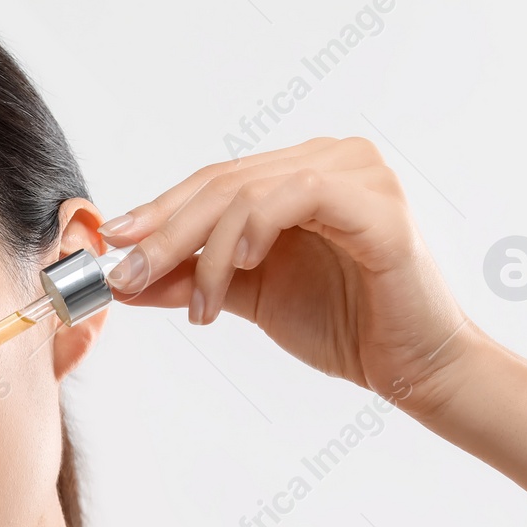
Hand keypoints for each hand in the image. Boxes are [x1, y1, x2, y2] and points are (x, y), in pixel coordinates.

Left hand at [99, 136, 480, 417]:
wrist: (412, 367)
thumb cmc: (344, 324)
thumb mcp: (249, 297)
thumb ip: (192, 280)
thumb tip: (125, 280)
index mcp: (302, 172)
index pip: (215, 181)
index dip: (159, 211)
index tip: (114, 246)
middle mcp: (332, 159)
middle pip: (223, 183)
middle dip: (166, 232)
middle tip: (128, 275)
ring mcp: (358, 174)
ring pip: (249, 191)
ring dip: (205, 249)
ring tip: (196, 304)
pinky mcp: (376, 204)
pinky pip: (295, 197)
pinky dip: (254, 229)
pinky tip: (238, 266)